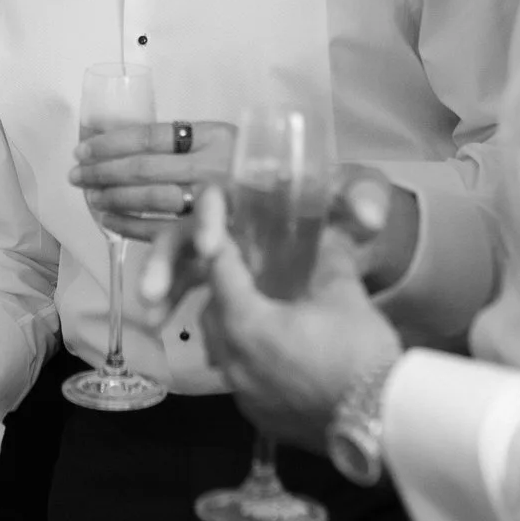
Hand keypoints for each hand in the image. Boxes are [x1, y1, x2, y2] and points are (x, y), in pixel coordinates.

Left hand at [71, 120, 235, 240]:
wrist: (297, 201)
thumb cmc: (248, 167)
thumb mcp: (222, 141)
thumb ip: (182, 140)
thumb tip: (114, 136)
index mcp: (216, 135)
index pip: (151, 135)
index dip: (111, 142)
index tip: (83, 148)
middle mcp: (215, 167)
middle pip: (145, 168)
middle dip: (103, 172)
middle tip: (77, 175)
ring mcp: (215, 202)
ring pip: (152, 200)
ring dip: (113, 198)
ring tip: (89, 196)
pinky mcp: (214, 233)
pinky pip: (163, 230)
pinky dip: (131, 225)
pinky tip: (111, 219)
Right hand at [139, 163, 415, 321]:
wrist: (363, 240)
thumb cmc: (354, 205)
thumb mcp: (363, 194)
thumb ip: (364, 198)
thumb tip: (366, 216)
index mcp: (256, 190)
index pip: (218, 194)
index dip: (208, 217)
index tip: (211, 251)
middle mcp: (233, 216)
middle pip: (185, 232)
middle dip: (164, 262)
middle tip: (154, 294)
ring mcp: (226, 249)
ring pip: (181, 264)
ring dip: (163, 290)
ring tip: (152, 321)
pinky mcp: (226, 279)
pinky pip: (191, 290)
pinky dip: (174, 307)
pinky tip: (162, 330)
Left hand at [192, 188, 400, 453]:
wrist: (381, 422)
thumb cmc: (359, 355)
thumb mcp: (345, 295)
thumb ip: (328, 260)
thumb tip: (327, 236)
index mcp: (246, 325)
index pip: (220, 275)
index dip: (225, 250)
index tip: (231, 236)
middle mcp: (234, 363)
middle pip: (212, 316)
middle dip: (224, 292)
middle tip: (247, 275)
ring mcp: (245, 397)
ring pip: (222, 353)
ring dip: (234, 330)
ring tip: (262, 315)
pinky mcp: (262, 420)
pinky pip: (241, 382)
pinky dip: (250, 362)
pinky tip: (278, 356)